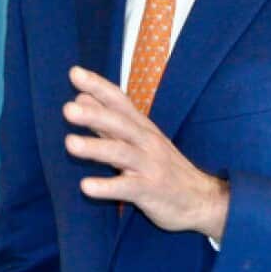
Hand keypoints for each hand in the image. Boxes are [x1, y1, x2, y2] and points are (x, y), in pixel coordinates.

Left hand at [62, 66, 228, 240]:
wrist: (202, 199)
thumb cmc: (163, 168)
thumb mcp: (139, 141)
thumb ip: (108, 123)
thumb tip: (80, 98)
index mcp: (142, 127)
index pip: (119, 101)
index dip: (98, 86)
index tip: (74, 72)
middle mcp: (146, 142)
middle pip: (119, 123)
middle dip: (94, 114)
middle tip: (67, 108)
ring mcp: (150, 165)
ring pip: (121, 152)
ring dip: (95, 147)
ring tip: (69, 143)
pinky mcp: (151, 190)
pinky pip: (127, 188)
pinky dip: (107, 187)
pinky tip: (86, 186)